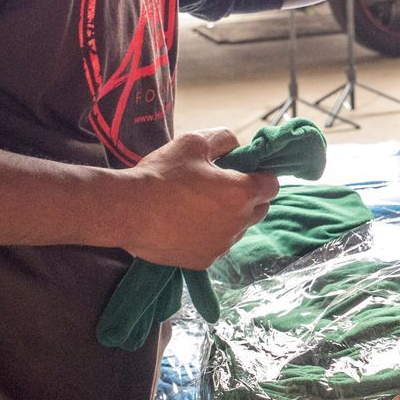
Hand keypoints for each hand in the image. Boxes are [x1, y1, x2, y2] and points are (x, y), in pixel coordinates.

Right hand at [120, 129, 279, 269]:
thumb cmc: (162, 174)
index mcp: (242, 193)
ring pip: (238, 229)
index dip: (260, 176)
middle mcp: (238, 223)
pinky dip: (210, 235)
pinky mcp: (204, 261)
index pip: (272, 185)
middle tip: (220, 187)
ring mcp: (221, 245)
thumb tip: (238, 146)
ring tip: (198, 205)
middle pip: (259, 209)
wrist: (126, 210)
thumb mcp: (195, 142)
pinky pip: (217, 245)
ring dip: (229, 217)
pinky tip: (187, 224)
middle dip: (248, 197)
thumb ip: (225, 139)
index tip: (244, 172)